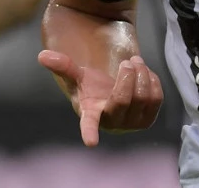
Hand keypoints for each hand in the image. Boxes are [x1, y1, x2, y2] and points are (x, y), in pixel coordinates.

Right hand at [38, 50, 163, 145]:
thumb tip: (42, 55)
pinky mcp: (147, 120)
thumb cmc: (92, 89)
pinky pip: (156, 98)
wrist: (111, 96)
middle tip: (127, 61)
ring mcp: (131, 125)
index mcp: (91, 114)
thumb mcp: (78, 77)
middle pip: (124, 99)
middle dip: (128, 75)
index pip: (88, 125)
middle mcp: (111, 124)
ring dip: (142, 74)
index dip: (90, 132)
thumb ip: (63, 66)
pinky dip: (152, 81)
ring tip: (136, 63)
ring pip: (144, 97)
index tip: (91, 142)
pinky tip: (145, 74)